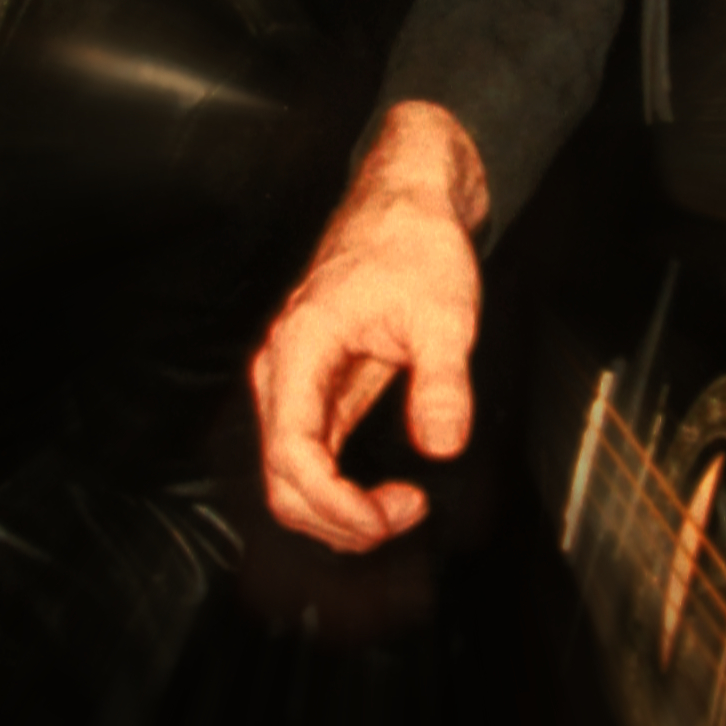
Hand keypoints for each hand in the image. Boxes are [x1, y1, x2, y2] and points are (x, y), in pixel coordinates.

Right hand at [253, 102, 488, 551]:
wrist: (405, 206)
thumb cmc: (413, 247)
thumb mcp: (445, 314)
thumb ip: (442, 381)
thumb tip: (441, 443)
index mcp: (301, 347)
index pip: (291, 452)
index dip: (333, 502)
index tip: (384, 519)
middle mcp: (283, 371)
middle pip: (281, 479)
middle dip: (337, 519)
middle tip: (404, 516)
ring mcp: (294, 384)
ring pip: (290, 478)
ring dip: (337, 513)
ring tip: (401, 509)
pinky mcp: (315, 394)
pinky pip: (310, 461)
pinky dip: (339, 494)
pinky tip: (383, 497)